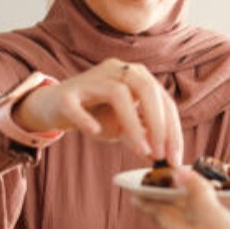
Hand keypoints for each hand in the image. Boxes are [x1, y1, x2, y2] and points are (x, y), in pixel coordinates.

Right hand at [13, 60, 182, 163]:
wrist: (54, 107)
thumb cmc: (95, 114)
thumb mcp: (123, 128)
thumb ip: (143, 138)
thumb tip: (164, 158)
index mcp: (136, 75)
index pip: (163, 99)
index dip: (172, 129)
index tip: (176, 157)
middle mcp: (116, 70)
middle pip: (146, 89)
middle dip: (159, 124)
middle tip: (161, 154)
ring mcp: (90, 79)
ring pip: (117, 93)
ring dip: (133, 124)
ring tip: (141, 150)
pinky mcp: (65, 93)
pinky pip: (76, 105)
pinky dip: (87, 119)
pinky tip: (95, 132)